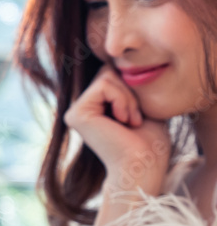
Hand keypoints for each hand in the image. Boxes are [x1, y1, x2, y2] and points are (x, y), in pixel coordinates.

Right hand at [64, 66, 170, 192]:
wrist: (144, 165)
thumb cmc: (149, 142)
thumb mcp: (141, 105)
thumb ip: (127, 85)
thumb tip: (119, 61)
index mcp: (92, 109)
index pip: (110, 75)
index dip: (130, 88)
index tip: (138, 117)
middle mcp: (79, 110)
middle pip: (106, 72)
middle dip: (129, 91)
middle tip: (135, 119)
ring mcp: (75, 112)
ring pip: (106, 77)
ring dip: (128, 98)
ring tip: (131, 121)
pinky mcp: (76, 114)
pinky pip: (104, 86)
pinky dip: (122, 100)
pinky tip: (124, 121)